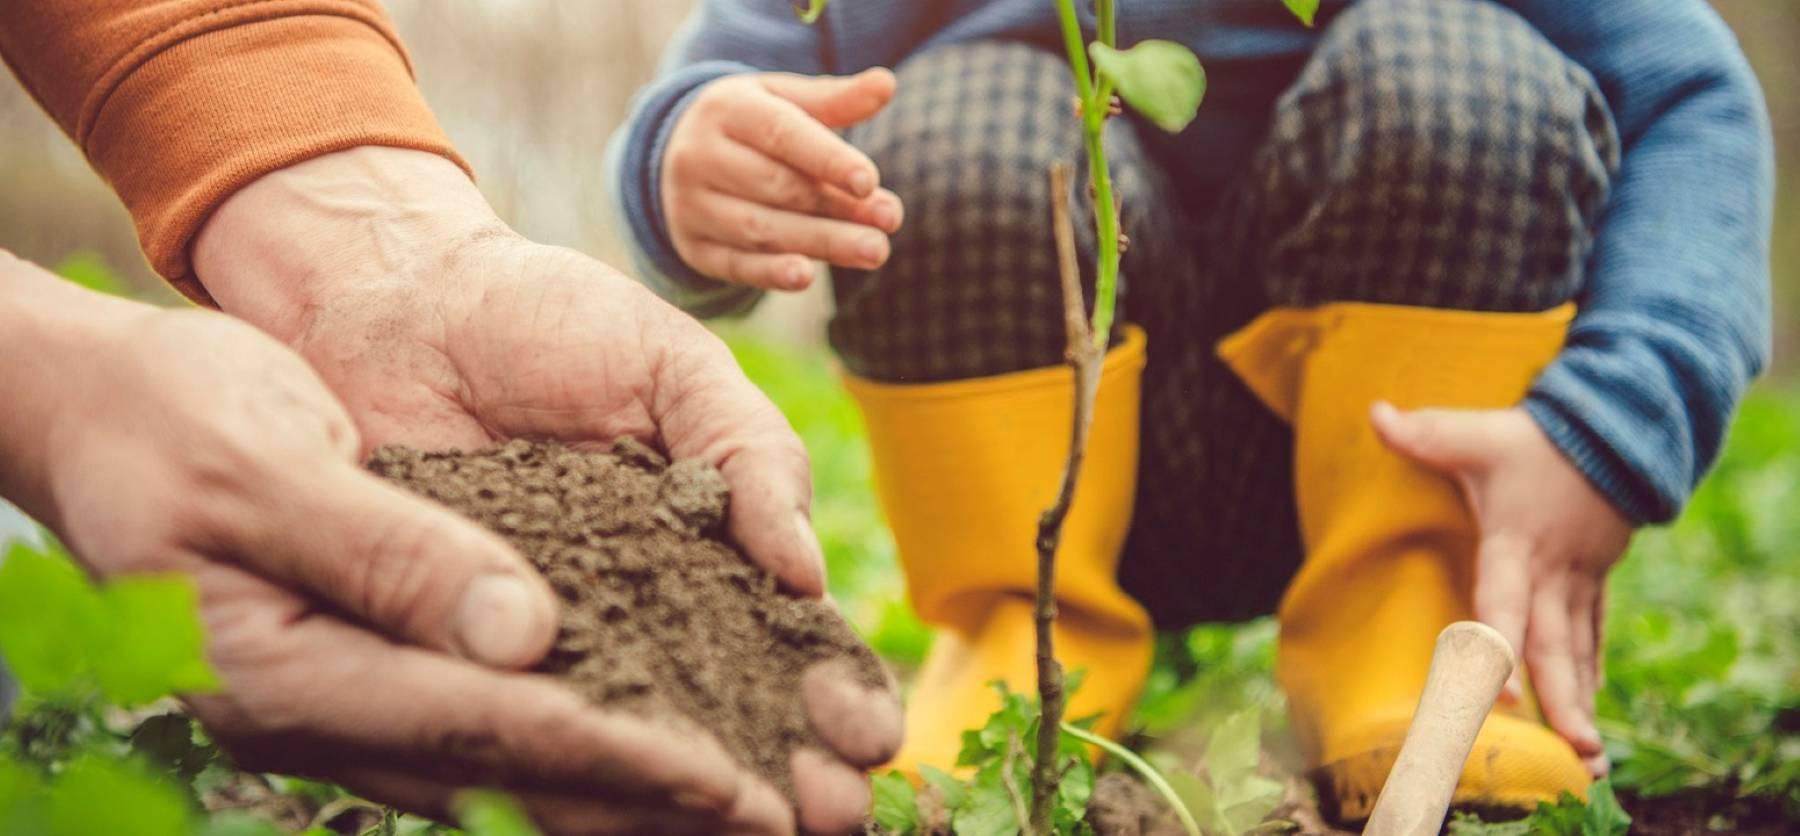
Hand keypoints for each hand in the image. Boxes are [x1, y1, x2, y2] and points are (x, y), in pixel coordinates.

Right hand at [0, 253, 787, 832]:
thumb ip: (386, 551)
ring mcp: (346, 702)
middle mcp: (326, 713)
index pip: (487, 727)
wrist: (103, 412)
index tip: (731, 783)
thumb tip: (521, 635)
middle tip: (779, 825)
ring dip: (630, 787)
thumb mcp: (262, 462)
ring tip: (746, 808)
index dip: (618, 756)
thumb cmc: (169, 416)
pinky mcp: (370, 669)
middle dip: (652, 803)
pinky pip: (489, 722)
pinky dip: (578, 736)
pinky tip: (655, 739)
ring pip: (512, 761)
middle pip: (517, 772)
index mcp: (288, 674)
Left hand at [193, 147, 902, 833]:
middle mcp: (636, 610)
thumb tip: (805, 578)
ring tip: (753, 834)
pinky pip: (513, 720)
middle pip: (726, 713)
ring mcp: (548, 639)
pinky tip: (613, 807)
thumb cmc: (548, 318)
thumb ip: (749, 457)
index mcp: (706, 545)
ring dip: (692, 794)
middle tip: (829, 817)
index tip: (868, 735)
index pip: (787, 638)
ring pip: (633, 737)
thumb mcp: (672, 368)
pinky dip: (563, 767)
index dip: (833, 690)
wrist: (395, 299)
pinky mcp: (455, 651)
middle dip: (784, 769)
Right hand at [662, 69, 903, 289]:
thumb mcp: (783, 100)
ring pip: (759, 229)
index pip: (781, 135)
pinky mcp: (694, 247)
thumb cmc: (750, 124)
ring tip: (874, 251)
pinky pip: (734, 264)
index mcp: (727, 109)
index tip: (870, 182)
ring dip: (821, 242)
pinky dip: (770, 273)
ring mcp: (691, 205)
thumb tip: (887, 84)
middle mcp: (700, 156)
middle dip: (837, 207)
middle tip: (890, 221)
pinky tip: (806, 277)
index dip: (828, 159)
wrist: (676, 154)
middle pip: (776, 187)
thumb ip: (835, 99)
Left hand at [1372, 402, 1630, 776]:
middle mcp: (1552, 570)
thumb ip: (1425, 433)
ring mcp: (1579, 578)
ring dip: (1582, 698)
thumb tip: (1375, 412)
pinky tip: (1588, 706)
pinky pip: (1593, 631)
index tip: (1502, 693)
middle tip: (1574, 750)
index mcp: (1517, 542)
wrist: (1619, 427)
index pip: (1505, 599)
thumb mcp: (1479, 433)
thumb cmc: (1538, 438)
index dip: (1501, 644)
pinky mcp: (1595, 577)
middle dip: (1563, 699)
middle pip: (1554, 644)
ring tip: (1588, 754)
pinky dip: (1591, 669)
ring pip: (1579, 648)